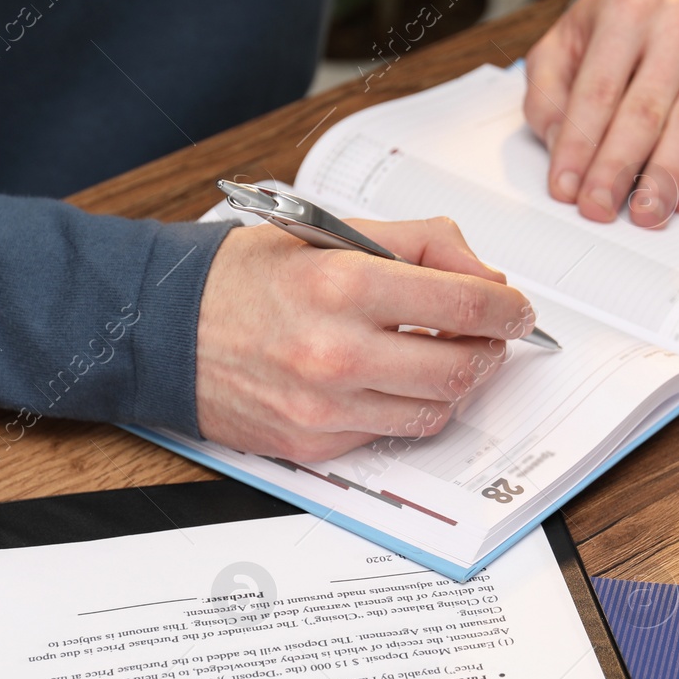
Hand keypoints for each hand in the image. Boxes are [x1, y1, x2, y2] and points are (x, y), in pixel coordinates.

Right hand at [195, 218, 535, 460]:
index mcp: (343, 285)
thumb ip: (417, 244)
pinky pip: (390, 433)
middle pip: (462, 365)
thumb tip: (483, 275)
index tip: (516, 308)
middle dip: (491, 349)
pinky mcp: (314, 444)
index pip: (465, 301)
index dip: (508, 307)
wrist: (162, 330)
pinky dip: (407, 407)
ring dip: (456, 384)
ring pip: (435, 410)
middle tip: (490, 335)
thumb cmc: (242, 280)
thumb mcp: (327, 233)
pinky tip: (394, 381)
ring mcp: (325, 407)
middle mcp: (337, 351)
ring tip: (446, 356)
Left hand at [523, 0, 678, 227]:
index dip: (579, 145)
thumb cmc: (612, 32)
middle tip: (599, 208)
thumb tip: (562, 146)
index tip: (565, 189)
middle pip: (647, 109)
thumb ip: (549, 95)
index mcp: (629, 7)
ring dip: (666, 177)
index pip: (599, 89)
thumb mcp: (562, 46)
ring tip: (645, 214)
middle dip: (619, 168)